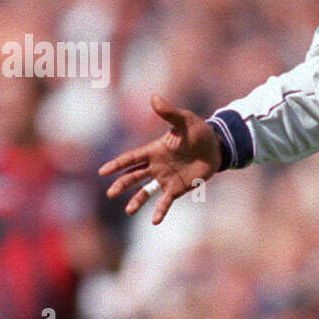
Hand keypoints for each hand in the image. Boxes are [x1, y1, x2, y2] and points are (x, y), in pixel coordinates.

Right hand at [98, 95, 223, 224]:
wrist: (216, 148)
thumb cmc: (199, 132)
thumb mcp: (185, 121)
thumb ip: (169, 113)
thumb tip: (153, 97)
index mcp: (154, 150)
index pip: (131, 158)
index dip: (117, 164)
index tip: (103, 172)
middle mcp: (156, 166)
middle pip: (134, 176)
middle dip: (122, 184)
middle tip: (110, 193)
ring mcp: (166, 178)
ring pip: (146, 191)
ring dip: (136, 200)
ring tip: (129, 210)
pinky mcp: (177, 189)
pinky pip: (165, 202)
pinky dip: (160, 211)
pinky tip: (154, 221)